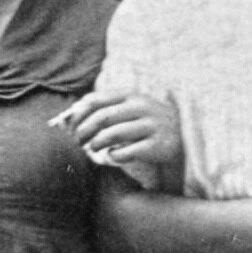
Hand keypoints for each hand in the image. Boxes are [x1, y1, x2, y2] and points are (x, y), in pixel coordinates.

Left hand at [57, 83, 182, 183]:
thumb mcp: (130, 108)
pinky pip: (127, 152)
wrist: (182, 137)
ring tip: (92, 149)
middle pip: (103, 118)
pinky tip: (111, 157)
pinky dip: (114, 156)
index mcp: (132, 95)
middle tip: (77, 142)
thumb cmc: (146, 122)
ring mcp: (151, 125)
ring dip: (97, 144)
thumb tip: (74, 109)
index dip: (79, 114)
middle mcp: (142, 107)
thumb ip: (106, 106)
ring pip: (114, 134)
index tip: (70, 126)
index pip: (97, 100)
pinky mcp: (157, 145)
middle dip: (84, 131)